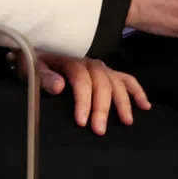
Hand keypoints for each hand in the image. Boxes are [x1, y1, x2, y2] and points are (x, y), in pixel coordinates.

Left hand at [8, 51, 149, 135]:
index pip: (81, 81)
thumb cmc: (35, 60)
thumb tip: (59, 87)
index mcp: (72, 59)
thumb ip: (44, 77)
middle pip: (102, 84)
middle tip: (100, 130)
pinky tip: (144, 106)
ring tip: (127, 121)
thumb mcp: (32, 66)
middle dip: (103, 108)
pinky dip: (137, 91)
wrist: (40, 48)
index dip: (83, 101)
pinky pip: (126, 79)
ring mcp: (101, 66)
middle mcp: (90, 62)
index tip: (82, 122)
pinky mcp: (107, 72)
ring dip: (123, 101)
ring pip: (116, 82)